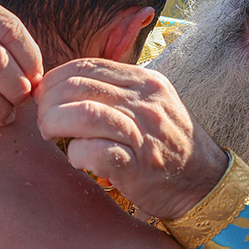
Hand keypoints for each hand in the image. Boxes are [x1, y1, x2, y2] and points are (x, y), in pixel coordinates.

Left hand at [34, 59, 227, 219]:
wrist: (204, 182)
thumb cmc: (166, 144)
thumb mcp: (149, 104)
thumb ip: (114, 91)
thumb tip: (62, 85)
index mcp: (144, 81)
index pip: (86, 66)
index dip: (55, 80)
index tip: (44, 98)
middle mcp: (145, 101)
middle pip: (78, 87)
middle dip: (48, 104)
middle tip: (44, 122)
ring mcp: (144, 132)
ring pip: (83, 114)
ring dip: (54, 124)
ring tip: (50, 135)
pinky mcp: (139, 165)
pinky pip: (94, 152)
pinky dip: (76, 155)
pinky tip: (77, 160)